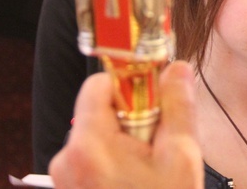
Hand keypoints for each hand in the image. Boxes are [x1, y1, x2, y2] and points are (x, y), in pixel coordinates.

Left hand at [49, 61, 202, 188]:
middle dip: (135, 116)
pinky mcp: (72, 187)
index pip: (99, 83)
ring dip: (130, 138)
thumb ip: (178, 105)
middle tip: (160, 141)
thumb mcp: (180, 154)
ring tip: (152, 166)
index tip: (156, 95)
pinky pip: (96, 154)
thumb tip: (176, 69)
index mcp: (89, 145)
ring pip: (102, 132)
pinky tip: (140, 177)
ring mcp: (67, 176)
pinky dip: (119, 157)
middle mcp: (68, 159)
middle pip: (102, 108)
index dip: (132, 83)